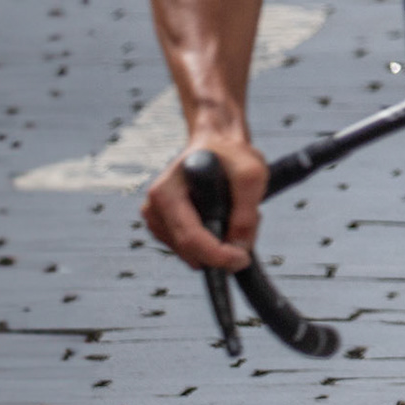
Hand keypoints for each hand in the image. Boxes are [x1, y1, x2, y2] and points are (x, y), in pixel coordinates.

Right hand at [143, 133, 264, 271]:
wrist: (217, 145)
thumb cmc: (231, 155)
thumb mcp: (250, 175)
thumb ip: (247, 211)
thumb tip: (240, 247)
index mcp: (166, 192)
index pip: (189, 237)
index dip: (217, 255)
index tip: (241, 259)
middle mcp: (154, 207)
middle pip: (189, 250)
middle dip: (221, 249)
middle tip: (247, 228)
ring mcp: (158, 219)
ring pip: (192, 254)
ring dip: (218, 243)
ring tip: (233, 214)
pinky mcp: (166, 228)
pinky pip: (192, 250)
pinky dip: (211, 242)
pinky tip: (220, 219)